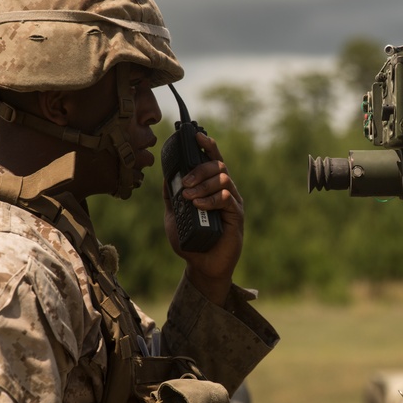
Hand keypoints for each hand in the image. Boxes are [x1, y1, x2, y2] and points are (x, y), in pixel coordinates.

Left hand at [163, 131, 242, 306]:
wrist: (201, 266)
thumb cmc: (190, 241)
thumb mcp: (174, 215)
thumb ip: (171, 196)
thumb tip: (165, 175)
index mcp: (212, 187)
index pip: (213, 160)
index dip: (207, 146)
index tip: (196, 136)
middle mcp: (225, 191)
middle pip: (218, 166)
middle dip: (200, 169)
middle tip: (185, 182)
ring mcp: (232, 203)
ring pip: (222, 179)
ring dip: (203, 184)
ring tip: (188, 197)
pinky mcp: (236, 216)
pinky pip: (226, 199)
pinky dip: (210, 199)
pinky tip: (198, 205)